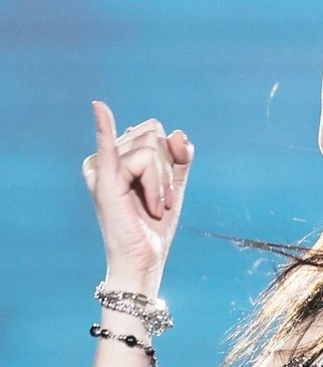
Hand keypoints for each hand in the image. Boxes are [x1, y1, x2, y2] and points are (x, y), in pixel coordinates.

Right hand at [82, 101, 193, 287]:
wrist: (144, 258)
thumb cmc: (154, 225)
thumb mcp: (173, 184)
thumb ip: (179, 156)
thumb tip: (177, 133)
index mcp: (121, 155)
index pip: (155, 133)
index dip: (171, 157)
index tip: (166, 190)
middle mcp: (108, 157)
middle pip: (153, 136)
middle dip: (166, 171)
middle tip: (158, 201)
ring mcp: (103, 166)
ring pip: (150, 150)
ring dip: (161, 183)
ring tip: (151, 206)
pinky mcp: (105, 181)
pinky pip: (109, 147)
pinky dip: (105, 127)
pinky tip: (99, 108)